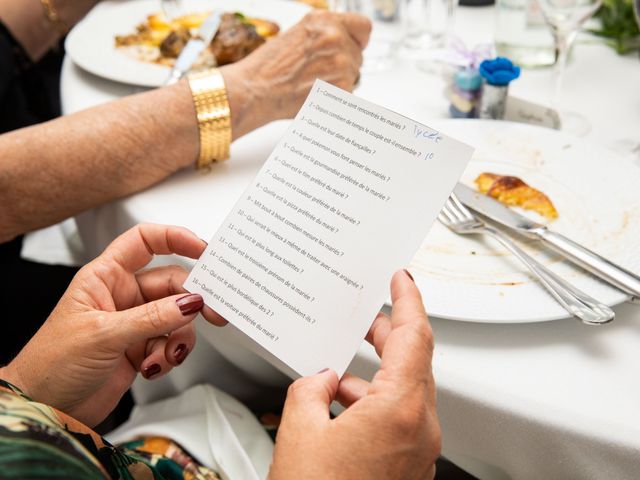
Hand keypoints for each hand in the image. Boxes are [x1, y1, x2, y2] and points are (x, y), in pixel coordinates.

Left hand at [0, 224, 225, 426]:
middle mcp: (121, 295)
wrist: (44, 407)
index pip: (144, 242)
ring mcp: (133, 322)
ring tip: (168, 353)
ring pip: (176, 316)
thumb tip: (190, 302)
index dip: (174, 238)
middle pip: (170, 284)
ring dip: (179, 336)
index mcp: (105, 277)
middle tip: (211, 313)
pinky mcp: (140, 347)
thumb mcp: (104, 334)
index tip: (202, 249)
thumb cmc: (51, 364)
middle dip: (191, 301)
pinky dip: (169, 355)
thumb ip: (152, 317)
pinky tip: (153, 366)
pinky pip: (171, 342)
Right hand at [221, 10, 370, 137]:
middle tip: (317, 74)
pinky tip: (314, 95)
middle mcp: (335, 38)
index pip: (363, 27)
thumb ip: (324, 36)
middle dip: (343, 65)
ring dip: (338, 83)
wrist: (255, 90)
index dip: (358, 40)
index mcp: (324, 20)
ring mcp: (340, 63)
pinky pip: (348, 95)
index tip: (354, 47)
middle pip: (357, 55)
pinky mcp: (341, 87)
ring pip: (353, 76)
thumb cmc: (268, 68)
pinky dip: (335, 99)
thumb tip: (344, 45)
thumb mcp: (297, 35)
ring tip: (311, 85)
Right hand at [269, 270, 439, 479]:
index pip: (414, 336)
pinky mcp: (408, 465)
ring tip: (339, 368)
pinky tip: (341, 406)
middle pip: (414, 360)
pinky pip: (398, 417)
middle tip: (369, 313)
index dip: (408, 300)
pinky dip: (373, 402)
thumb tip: (322, 379)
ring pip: (404, 390)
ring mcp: (418, 449)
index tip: (402, 278)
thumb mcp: (300, 429)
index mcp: (399, 409)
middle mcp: (419, 428)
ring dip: (375, 373)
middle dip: (390, 333)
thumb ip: (311, 388)